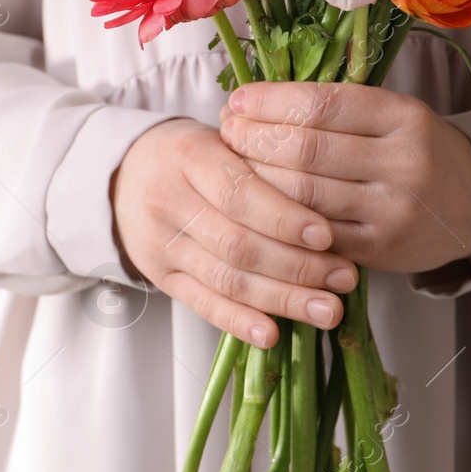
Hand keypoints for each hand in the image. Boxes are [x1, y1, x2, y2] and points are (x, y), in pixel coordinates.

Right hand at [111, 119, 355, 348]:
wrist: (126, 174)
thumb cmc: (194, 153)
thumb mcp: (221, 135)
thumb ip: (265, 155)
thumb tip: (332, 187)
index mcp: (188, 156)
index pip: (238, 193)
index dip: (285, 218)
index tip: (328, 236)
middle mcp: (169, 202)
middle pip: (237, 243)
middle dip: (298, 266)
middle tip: (344, 278)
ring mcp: (161, 244)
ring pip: (226, 279)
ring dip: (282, 300)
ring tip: (328, 310)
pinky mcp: (160, 277)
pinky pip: (202, 304)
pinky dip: (238, 322)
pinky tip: (272, 335)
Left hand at [218, 82, 470, 274]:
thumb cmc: (417, 151)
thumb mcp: (396, 114)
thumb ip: (339, 105)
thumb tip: (256, 98)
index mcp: (405, 117)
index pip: (322, 105)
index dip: (270, 102)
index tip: (237, 100)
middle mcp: (403, 163)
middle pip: (305, 151)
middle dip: (254, 139)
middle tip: (226, 131)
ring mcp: (391, 211)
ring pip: (302, 195)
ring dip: (256, 179)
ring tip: (233, 164)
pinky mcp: (377, 250)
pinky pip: (312, 235)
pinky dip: (277, 218)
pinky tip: (256, 204)